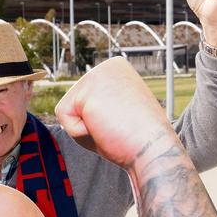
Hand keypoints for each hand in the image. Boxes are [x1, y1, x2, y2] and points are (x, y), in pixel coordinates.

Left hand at [55, 57, 177, 170]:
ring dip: (82, 130)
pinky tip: (102, 127)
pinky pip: (63, 118)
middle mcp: (107, 66)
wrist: (153, 151)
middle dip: (85, 125)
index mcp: (116, 70)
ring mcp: (98, 73)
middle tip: (115, 128)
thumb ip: (94, 106)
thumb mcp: (113, 116)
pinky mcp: (89, 88)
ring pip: (66, 111)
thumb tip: (79, 106)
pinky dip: (77, 132)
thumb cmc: (134, 140)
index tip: (120, 123)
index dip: (94, 122)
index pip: (82, 100)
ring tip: (110, 128)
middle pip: (72, 103)